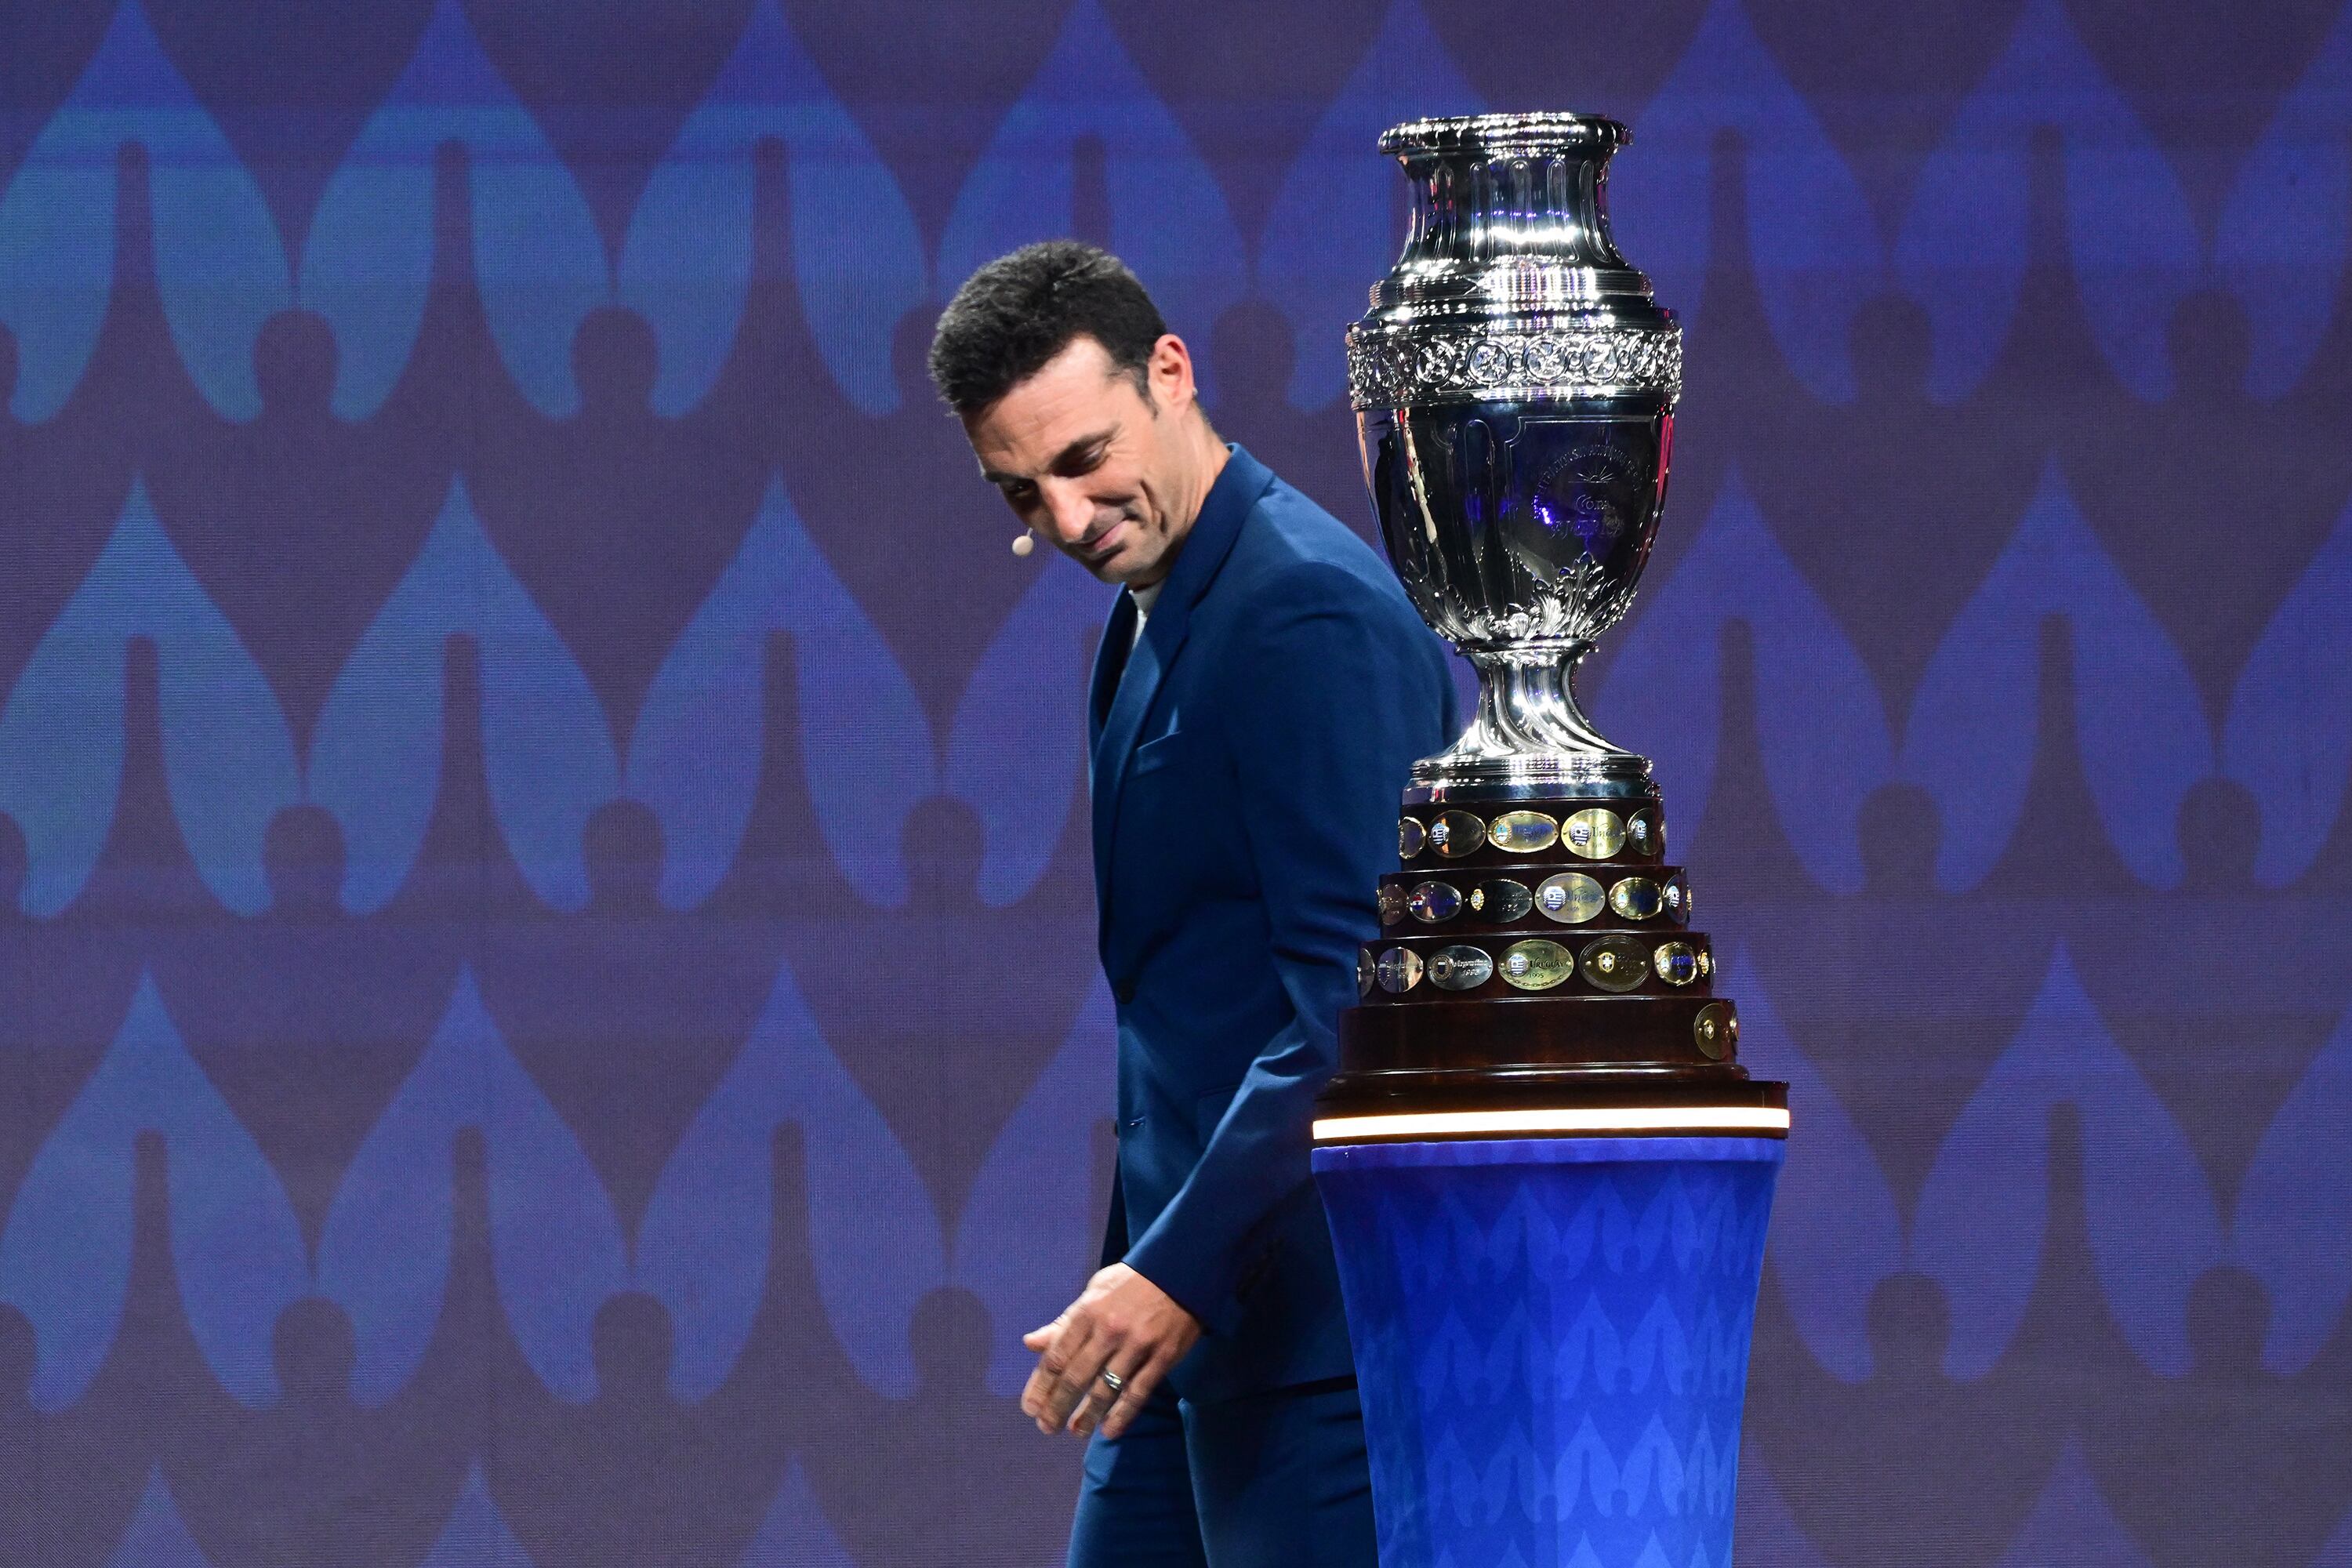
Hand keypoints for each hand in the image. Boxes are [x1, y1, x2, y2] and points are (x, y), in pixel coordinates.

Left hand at [1021, 1262, 1202, 1440]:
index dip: (1041, 1386)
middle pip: (1076, 1377)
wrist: (1181, 1270)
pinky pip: (1139, 1392)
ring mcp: (1137, 1345)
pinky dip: (1122, 1415)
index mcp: (1088, 1312)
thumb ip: (1064, 1322)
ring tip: (1075, 1432)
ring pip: (1106, 1389)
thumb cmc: (1131, 1282)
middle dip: (1057, 1406)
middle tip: (1046, 1427)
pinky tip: (1109, 1431)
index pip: (1057, 1356)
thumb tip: (1030, 1344)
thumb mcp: (1093, 1292)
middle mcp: (1109, 1330)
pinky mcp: (1162, 1357)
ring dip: (1087, 1416)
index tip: (1030, 1407)